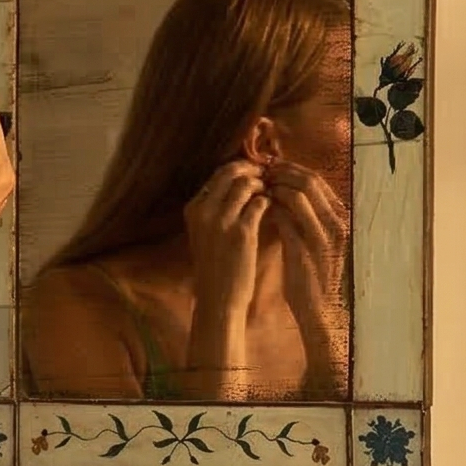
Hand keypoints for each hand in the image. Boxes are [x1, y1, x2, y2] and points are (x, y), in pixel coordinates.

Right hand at [183, 160, 267, 321]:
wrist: (218, 298)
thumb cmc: (215, 267)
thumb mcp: (204, 233)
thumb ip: (215, 208)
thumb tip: (239, 182)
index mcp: (193, 208)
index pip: (218, 174)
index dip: (239, 168)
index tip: (254, 171)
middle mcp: (204, 210)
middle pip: (230, 172)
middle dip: (252, 169)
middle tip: (267, 175)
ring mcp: (222, 220)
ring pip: (246, 184)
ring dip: (263, 185)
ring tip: (270, 194)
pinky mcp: (241, 232)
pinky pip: (260, 203)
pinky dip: (269, 202)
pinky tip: (272, 209)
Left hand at [266, 164, 348, 365]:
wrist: (318, 310)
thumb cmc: (312, 275)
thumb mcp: (316, 241)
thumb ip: (307, 216)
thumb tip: (285, 189)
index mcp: (340, 218)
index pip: (317, 180)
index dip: (292, 169)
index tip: (272, 167)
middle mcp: (336, 223)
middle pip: (310, 181)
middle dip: (282, 173)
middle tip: (261, 173)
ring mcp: (323, 236)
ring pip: (299, 195)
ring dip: (275, 187)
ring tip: (259, 188)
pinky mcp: (305, 249)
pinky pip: (286, 218)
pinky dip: (271, 209)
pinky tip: (259, 210)